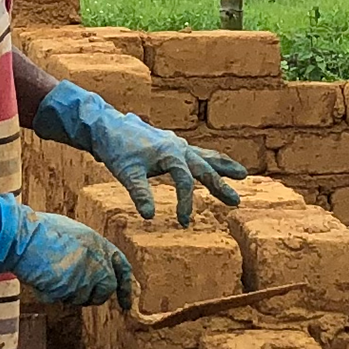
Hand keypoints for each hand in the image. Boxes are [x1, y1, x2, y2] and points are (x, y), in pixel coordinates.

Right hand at [0, 198, 136, 307]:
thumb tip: (93, 267)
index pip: (122, 268)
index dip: (125, 287)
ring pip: (81, 298)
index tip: (127, 303)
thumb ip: (88, 251)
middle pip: (106, 290)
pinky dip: (50, 294)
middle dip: (94, 295)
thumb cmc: (41, 232)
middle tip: (77, 291)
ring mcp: (84, 278)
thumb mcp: (74, 233)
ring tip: (51, 274)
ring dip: (68, 294)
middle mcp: (97, 262)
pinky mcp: (69, 290)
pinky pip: (61, 300)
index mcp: (100, 244)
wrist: (22, 236)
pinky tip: (40, 278)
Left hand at [38, 81, 246, 224]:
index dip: (186, 202)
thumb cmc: (116, 149)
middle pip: (205, 168)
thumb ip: (139, 194)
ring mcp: (176, 144)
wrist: (106, 127)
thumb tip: (149, 216)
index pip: (186, 181)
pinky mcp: (171, 144)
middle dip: (221, 185)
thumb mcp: (126, 173)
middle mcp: (178, 146)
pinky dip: (208, 160)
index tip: (182, 221)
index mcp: (171, 153)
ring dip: (222, 166)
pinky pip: (196, 153)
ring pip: (205, 156)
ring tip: (242, 174)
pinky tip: (212, 163)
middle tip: (236, 201)